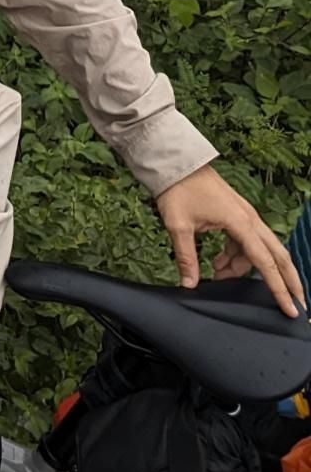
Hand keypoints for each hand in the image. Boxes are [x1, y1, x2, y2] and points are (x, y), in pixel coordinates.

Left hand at [155, 165, 305, 318]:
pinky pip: (245, 242)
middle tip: (295, 305)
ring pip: (258, 250)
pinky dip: (236, 256)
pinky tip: (218, 262)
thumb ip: (187, 257)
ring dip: (244, 267)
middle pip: (277, 255)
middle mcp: (250, 219)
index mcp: (241, 222)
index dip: (279, 288)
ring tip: (218, 274)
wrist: (176, 162)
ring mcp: (245, 215)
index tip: (291, 308)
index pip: (265, 263)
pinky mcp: (237, 214)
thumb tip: (189, 283)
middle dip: (286, 281)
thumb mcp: (179, 226)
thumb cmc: (179, 189)